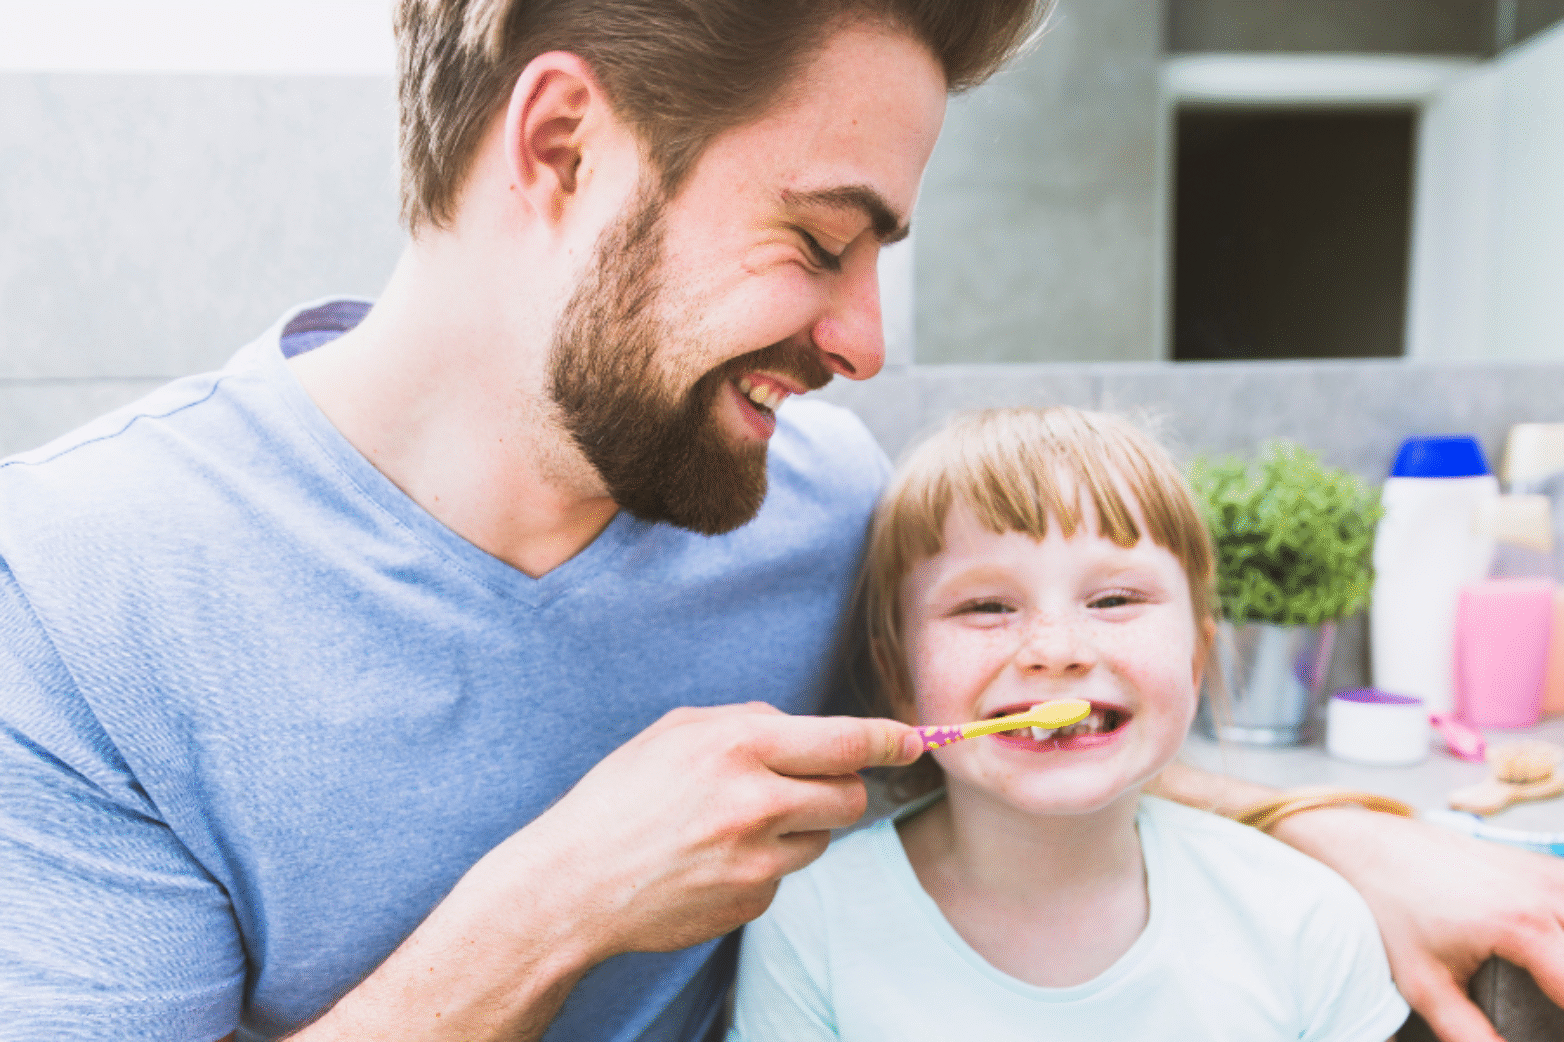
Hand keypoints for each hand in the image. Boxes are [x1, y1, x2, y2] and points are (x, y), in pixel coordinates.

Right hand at [514, 702, 920, 958]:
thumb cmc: (622, 796)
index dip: (889, 740)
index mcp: (738, 745)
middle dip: (842, 786)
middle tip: (805, 786)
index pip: (845, 741)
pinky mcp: (752, 900)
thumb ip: (748, 720)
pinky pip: (787, 873)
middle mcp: (755, 801)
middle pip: (850, 794)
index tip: (915, 740)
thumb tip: (808, 729)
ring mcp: (756, 858)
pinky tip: (716, 859)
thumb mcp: (678, 731)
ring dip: (800, 826)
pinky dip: (766, 862)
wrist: (574, 882)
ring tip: (737, 823)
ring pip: (824, 836)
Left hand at [1273, 808, 1563, 1041]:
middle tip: (1543, 1000)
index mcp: (1523, 926)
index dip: (1563, 1023)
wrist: (1368, 847)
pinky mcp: (1541, 864)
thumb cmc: (1390, 908)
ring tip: (1546, 978)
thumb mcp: (1424, 984)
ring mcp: (1546, 873)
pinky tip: (1551, 947)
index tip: (1549, 1029)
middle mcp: (1544, 894)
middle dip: (1562, 984)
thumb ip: (1468, 1033)